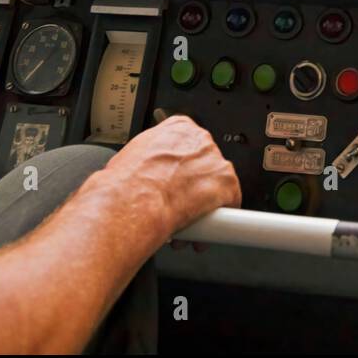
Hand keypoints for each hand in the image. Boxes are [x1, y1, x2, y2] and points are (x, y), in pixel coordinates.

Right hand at [103, 116, 240, 236]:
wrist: (134, 201)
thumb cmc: (127, 182)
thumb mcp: (132, 156)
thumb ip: (150, 158)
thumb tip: (146, 172)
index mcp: (178, 127)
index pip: (188, 144)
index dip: (182, 167)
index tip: (176, 180)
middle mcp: (199, 140)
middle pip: (204, 164)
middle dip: (192, 186)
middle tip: (178, 203)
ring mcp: (215, 161)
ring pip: (216, 184)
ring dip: (204, 204)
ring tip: (186, 222)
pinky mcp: (227, 184)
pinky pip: (230, 202)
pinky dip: (219, 218)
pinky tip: (202, 230)